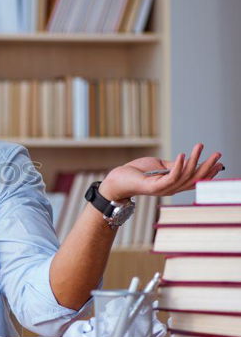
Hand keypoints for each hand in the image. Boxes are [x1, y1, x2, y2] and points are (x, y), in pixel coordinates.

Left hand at [99, 143, 223, 200]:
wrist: (117, 179)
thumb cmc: (136, 172)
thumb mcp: (158, 166)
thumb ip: (173, 165)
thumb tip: (188, 159)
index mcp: (173, 185)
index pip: (195, 180)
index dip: (208, 172)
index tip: (219, 162)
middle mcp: (171, 189)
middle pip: (194, 179)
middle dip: (208, 166)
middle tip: (218, 154)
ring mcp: (163, 189)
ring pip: (185, 176)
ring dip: (195, 160)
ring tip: (200, 146)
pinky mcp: (154, 187)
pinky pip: (171, 176)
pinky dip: (179, 165)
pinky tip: (184, 154)